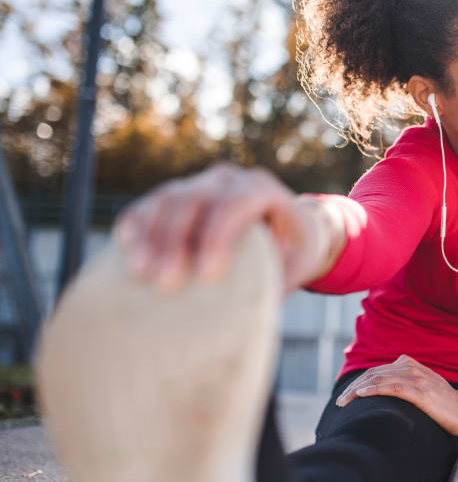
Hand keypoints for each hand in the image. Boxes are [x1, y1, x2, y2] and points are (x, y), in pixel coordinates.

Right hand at [113, 162, 341, 292]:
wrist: (286, 229)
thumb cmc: (293, 252)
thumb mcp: (297, 265)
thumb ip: (277, 278)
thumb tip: (248, 311)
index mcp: (264, 191)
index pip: (239, 203)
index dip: (219, 235)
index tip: (206, 275)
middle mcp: (230, 180)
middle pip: (196, 199)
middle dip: (177, 240)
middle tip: (166, 283)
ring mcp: (201, 183)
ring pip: (168, 198)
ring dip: (151, 234)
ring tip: (141, 273)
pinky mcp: (178, 194)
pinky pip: (151, 203)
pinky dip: (137, 222)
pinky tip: (126, 246)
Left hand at [335, 355, 457, 435]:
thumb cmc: (444, 403)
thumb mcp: (423, 387)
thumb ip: (406, 382)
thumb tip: (386, 388)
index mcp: (410, 364)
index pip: (376, 370)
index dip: (359, 382)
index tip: (347, 395)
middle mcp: (411, 368)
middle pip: (373, 373)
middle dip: (353, 387)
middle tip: (340, 401)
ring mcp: (416, 378)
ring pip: (378, 379)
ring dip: (357, 390)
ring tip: (344, 401)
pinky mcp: (419, 391)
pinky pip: (391, 387)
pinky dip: (373, 390)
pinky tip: (360, 395)